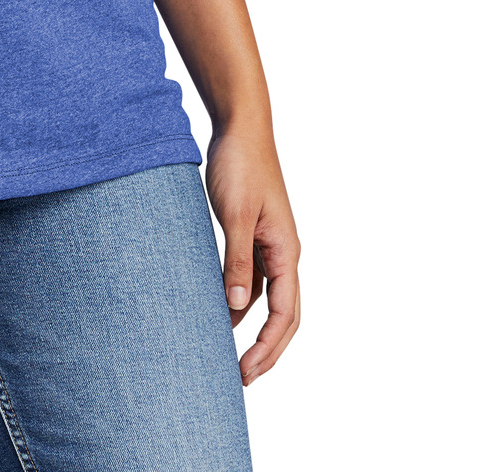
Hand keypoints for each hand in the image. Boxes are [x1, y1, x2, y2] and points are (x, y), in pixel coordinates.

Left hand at [205, 123, 300, 385]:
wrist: (240, 127)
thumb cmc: (240, 165)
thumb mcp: (235, 215)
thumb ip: (237, 260)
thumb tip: (237, 307)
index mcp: (286, 250)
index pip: (285, 314)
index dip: (269, 348)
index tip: (247, 372)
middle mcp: (283, 252)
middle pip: (283, 315)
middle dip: (266, 349)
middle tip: (241, 378)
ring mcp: (270, 244)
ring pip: (267, 298)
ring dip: (251, 327)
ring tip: (225, 354)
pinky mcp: (253, 234)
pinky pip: (252, 278)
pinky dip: (240, 299)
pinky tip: (219, 311)